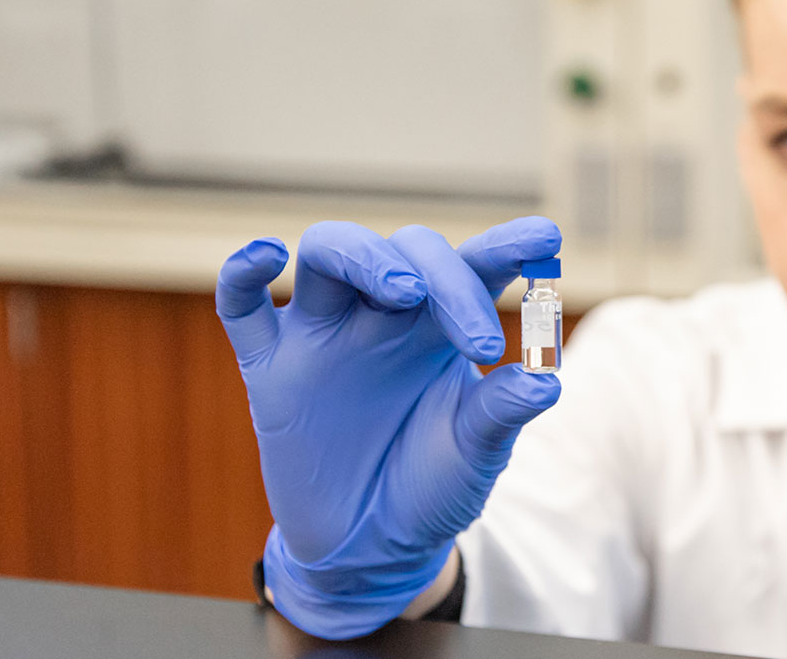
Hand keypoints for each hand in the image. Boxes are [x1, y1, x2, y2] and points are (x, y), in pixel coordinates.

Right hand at [215, 218, 561, 638]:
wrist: (370, 547)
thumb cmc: (431, 487)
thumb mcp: (476, 454)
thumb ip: (501, 412)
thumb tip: (546, 381)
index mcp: (442, 326)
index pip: (474, 267)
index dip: (507, 246)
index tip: (546, 238)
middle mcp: (383, 316)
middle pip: (405, 251)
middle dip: (445, 276)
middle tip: (480, 336)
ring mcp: (323, 335)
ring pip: (326, 253)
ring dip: (363, 256)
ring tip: (402, 289)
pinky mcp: (269, 368)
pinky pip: (240, 306)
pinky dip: (242, 272)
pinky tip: (264, 255)